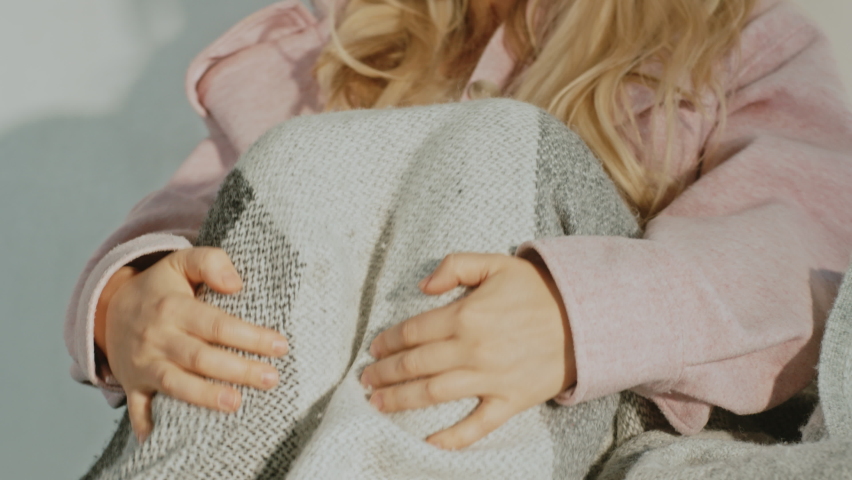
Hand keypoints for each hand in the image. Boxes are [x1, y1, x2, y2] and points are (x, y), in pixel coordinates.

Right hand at [98, 247, 290, 442]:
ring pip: (175, 383)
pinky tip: (162, 438)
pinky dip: (148, 424)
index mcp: (173, 307)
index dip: (249, 336)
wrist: (109, 307)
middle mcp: (158, 337)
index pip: (217, 324)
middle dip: (238, 370)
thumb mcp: (180, 262)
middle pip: (201, 357)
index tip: (280, 346)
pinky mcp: (133, 384)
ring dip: (205, 396)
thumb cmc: (159, 287)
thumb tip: (237, 283)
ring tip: (236, 404)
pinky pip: (138, 408)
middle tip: (271, 379)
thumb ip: (210, 262)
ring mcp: (144, 363)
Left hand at [359, 252, 576, 449]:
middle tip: (365, 381)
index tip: (372, 350)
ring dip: (400, 400)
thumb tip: (422, 286)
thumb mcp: (495, 263)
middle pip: (414, 365)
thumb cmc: (537, 289)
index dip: (387, 342)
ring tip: (377, 405)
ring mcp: (491, 378)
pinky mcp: (510, 400)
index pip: (412, 332)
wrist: (585, 316)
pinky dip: (451, 438)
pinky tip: (427, 443)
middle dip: (384, 374)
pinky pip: (477, 425)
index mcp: (465, 315)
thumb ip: (455, 266)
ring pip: (432, 393)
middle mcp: (472, 349)